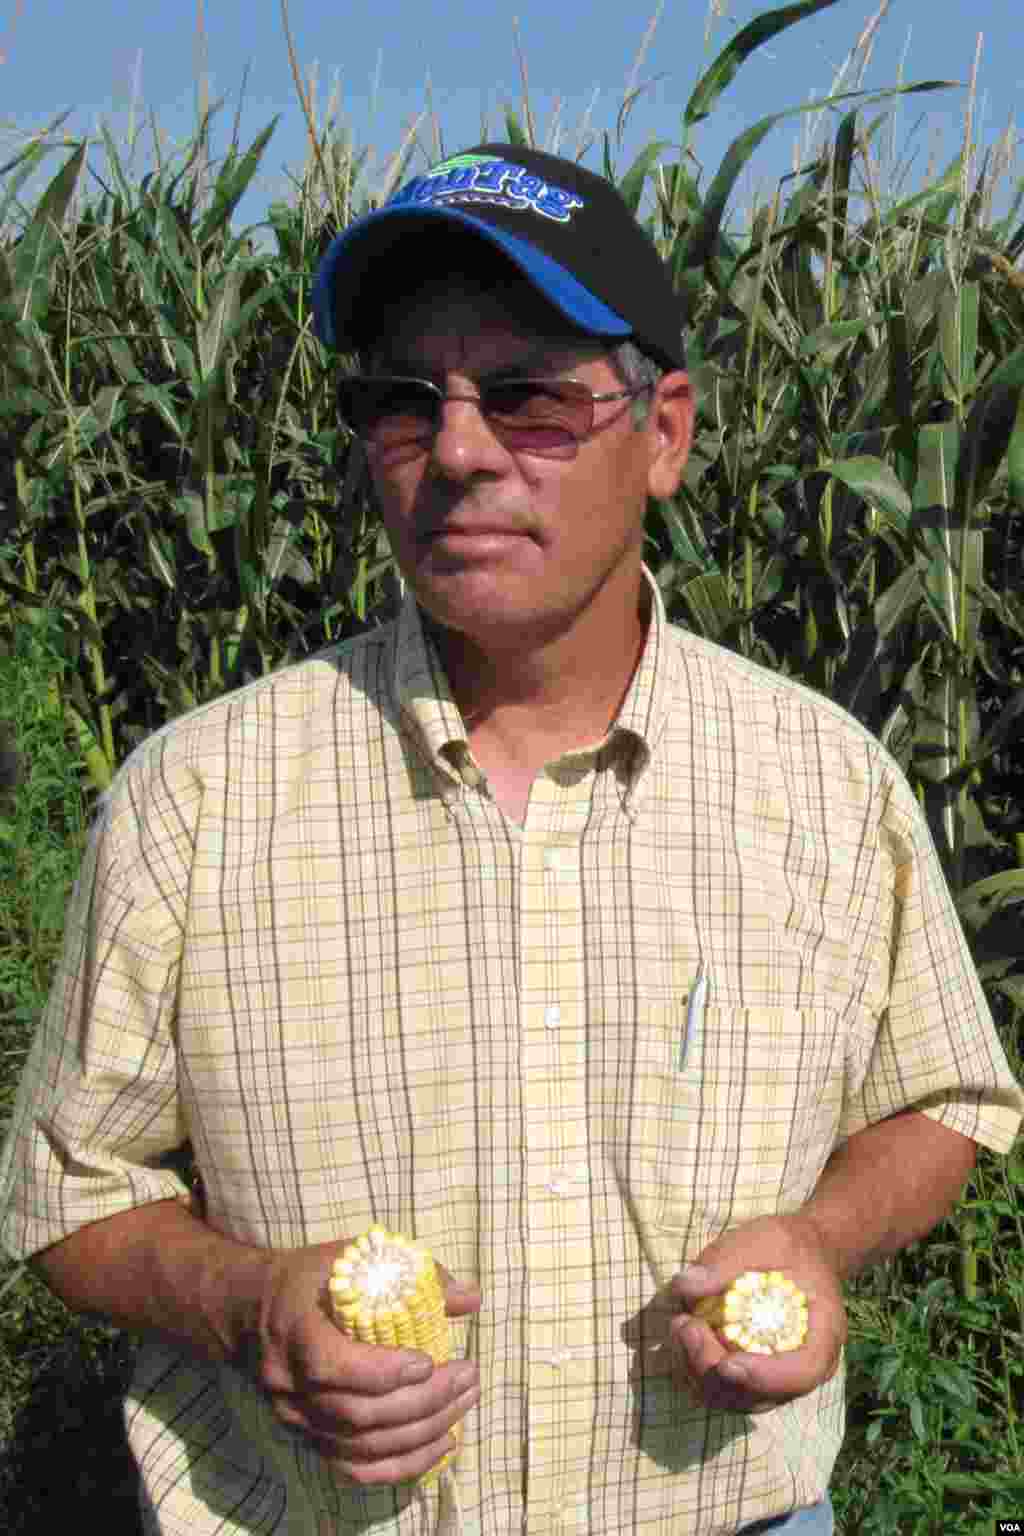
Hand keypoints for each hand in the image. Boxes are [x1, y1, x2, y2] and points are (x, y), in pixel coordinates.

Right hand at [250, 1238, 481, 1485]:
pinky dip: (402, 1465)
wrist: (250, 1310)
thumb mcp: (351, 1258)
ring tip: (463, 1403)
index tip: (428, 1360)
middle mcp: (288, 1383)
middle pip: (357, 1413)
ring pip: (361, 1446)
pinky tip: (440, 1444)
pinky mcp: (307, 1438)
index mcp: (294, 1329)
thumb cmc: (309, 1279)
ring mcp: (295, 1418)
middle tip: (466, 1377)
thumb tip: (470, 1297)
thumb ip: (410, 1275)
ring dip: (422, 1432)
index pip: (332, 1365)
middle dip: (422, 1401)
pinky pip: (355, 1468)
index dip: (383, 1372)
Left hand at [663, 1214, 845, 1414]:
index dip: (764, 1377)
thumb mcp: (768, 1238)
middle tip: (687, 1326)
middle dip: (714, 1369)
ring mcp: (775, 1379)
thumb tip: (685, 1285)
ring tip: (681, 1325)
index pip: (802, 1373)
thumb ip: (729, 1259)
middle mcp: (802, 1369)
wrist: (804, 1255)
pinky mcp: (751, 1375)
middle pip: (758, 1396)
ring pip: (733, 1399)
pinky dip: (695, 1369)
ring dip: (697, 1370)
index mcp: (822, 1335)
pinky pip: (721, 1390)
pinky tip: (682, 1332)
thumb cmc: (791, 1247)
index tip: (726, 1363)